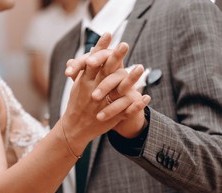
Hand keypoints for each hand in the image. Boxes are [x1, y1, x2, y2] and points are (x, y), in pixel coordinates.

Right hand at [62, 35, 149, 153]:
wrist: (74, 129)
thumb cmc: (76, 104)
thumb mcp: (78, 85)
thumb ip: (86, 69)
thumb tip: (91, 50)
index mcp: (85, 82)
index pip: (93, 62)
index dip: (100, 48)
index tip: (108, 33)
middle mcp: (94, 91)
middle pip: (106, 71)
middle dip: (115, 57)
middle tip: (125, 44)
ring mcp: (103, 104)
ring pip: (119, 90)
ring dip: (130, 79)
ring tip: (142, 66)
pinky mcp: (112, 116)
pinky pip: (126, 111)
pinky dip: (136, 104)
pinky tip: (147, 97)